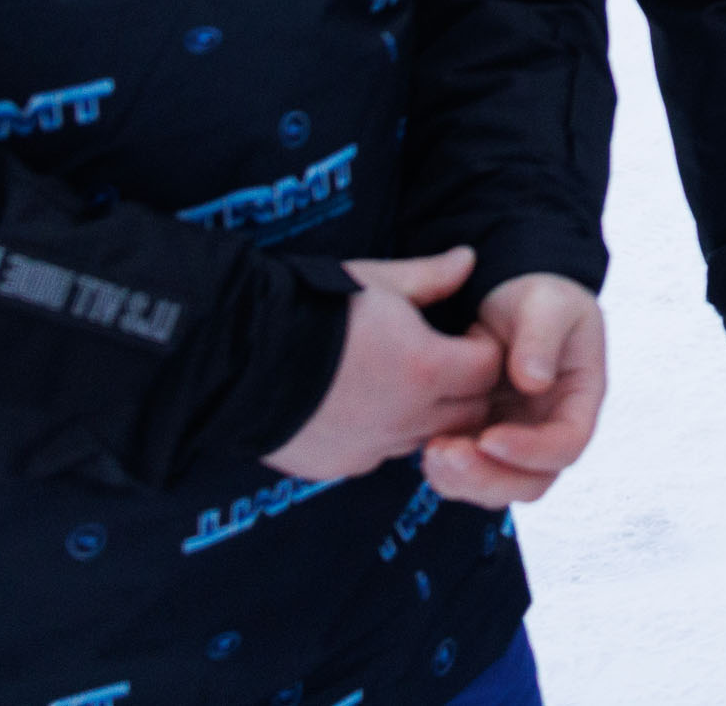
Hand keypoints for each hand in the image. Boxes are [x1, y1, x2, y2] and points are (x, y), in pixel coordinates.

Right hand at [264, 246, 502, 479]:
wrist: (236, 355)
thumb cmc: (309, 307)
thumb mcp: (374, 279)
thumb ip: (430, 276)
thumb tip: (469, 259)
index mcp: (426, 368)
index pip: (488, 369)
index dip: (481, 349)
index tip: (463, 335)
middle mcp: (407, 417)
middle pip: (468, 414)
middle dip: (465, 388)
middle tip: (444, 362)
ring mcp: (372, 448)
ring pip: (425, 438)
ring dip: (425, 414)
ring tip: (396, 381)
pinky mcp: (340, 466)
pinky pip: (380, 454)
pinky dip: (383, 434)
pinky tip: (358, 405)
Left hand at [423, 273, 607, 507]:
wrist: (505, 299)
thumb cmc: (536, 300)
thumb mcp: (546, 304)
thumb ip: (542, 337)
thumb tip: (534, 381)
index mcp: (578, 401)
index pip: (567, 444)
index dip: (533, 451)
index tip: (491, 438)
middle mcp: (551, 431)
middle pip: (532, 482)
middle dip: (491, 478)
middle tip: (450, 455)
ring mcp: (517, 443)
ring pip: (498, 488)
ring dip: (465, 481)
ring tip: (432, 453)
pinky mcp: (483, 444)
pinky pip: (469, 476)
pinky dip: (448, 474)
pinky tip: (426, 449)